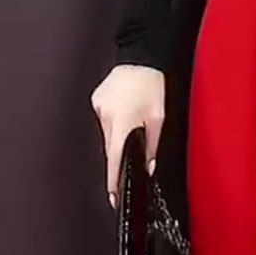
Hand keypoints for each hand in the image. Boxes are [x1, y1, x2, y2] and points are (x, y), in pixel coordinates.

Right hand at [90, 64, 164, 208]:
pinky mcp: (96, 100)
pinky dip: (115, 118)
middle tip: (133, 143)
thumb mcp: (159, 118)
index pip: (115, 160)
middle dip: (121, 150)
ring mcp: (99, 108)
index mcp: (123, 123)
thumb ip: (152, 145)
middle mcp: (107, 117)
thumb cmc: (152, 86)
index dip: (113, 181)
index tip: (112, 196)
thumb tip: (147, 166)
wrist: (140, 57)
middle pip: (111, 146)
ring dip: (120, 131)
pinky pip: (105, 118)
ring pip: (108, 132)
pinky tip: (125, 107)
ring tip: (133, 115)